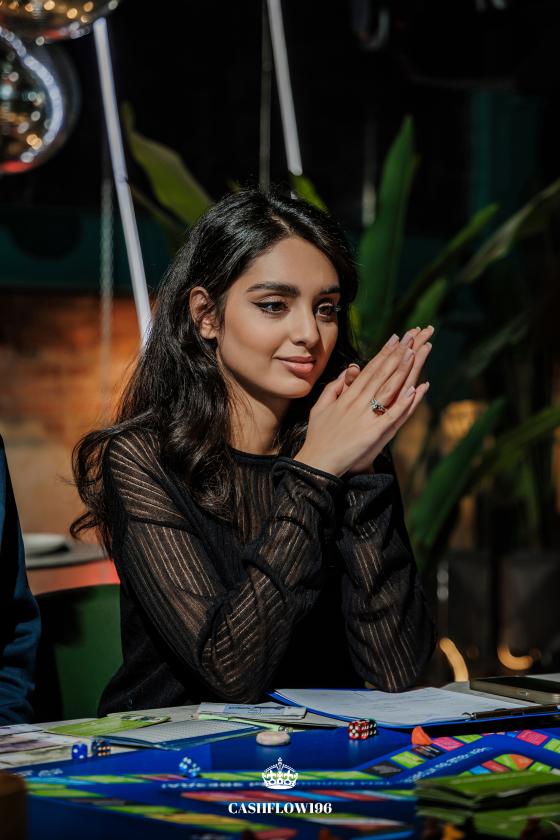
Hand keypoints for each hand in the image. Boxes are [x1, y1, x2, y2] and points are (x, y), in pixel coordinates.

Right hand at [293, 326, 432, 477]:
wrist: (316, 463)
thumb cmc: (318, 437)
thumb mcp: (320, 408)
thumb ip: (334, 389)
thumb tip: (347, 372)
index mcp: (346, 397)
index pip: (369, 370)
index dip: (384, 354)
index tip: (396, 339)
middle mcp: (356, 403)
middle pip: (380, 375)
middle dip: (397, 354)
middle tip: (411, 337)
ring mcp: (365, 418)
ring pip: (387, 390)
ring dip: (401, 371)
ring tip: (414, 353)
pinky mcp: (372, 434)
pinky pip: (391, 416)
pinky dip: (403, 403)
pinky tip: (415, 390)